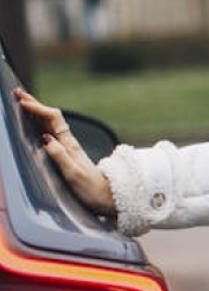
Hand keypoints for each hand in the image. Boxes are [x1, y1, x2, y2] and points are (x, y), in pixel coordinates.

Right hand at [13, 86, 117, 216]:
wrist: (108, 198)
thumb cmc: (91, 189)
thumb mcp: (74, 175)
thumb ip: (60, 156)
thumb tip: (46, 138)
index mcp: (69, 146)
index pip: (52, 119)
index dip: (38, 109)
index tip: (22, 101)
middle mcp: (69, 144)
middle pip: (51, 118)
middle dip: (34, 104)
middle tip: (18, 93)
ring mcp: (69, 148)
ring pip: (50, 124)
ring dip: (37, 112)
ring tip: (23, 102)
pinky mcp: (68, 155)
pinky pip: (52, 133)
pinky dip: (41, 124)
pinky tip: (36, 123)